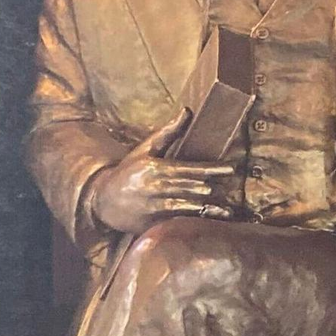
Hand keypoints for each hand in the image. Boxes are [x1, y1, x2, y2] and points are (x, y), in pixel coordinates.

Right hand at [88, 108, 238, 232]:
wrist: (101, 199)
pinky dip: (192, 223)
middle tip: (235, 189)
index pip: (191, 168)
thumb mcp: (145, 150)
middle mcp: (156, 188)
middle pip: (192, 188)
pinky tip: (208, 225)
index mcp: (157, 168)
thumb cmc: (128, 171)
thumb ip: (169, 132)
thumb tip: (188, 110)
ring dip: (208, 209)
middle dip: (213, 189)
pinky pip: (176, 223)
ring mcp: (153, 208)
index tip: (232, 169)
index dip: (213, 169)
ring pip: (187, 207)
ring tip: (228, 211)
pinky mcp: (151, 224)